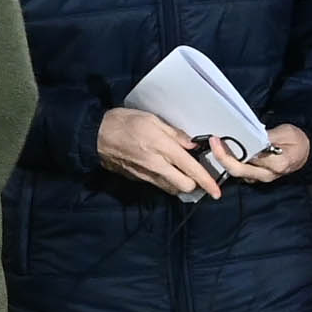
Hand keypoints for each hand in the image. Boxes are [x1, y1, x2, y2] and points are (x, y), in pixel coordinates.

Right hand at [97, 104, 223, 199]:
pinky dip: (166, 181)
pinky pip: (159, 185)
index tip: (217, 191)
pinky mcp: (138, 179)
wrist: (94, 136)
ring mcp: (146, 175)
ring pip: (172, 189)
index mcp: (162, 148)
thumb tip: (191, 145)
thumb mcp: (150, 119)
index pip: (191, 169)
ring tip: (180, 172)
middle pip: (185, 186)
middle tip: (195, 172)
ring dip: (180, 184)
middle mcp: (157, 166)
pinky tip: (163, 169)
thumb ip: (174, 133)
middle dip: (194, 183)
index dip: (207, 182)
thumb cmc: (123, 122)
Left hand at [222, 123, 311, 183]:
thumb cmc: (296, 140)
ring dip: (224, 160)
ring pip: (236, 172)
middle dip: (222, 157)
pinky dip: (229, 162)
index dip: (232, 151)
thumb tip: (248, 136)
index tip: (218, 140)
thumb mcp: (286, 133)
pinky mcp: (256, 177)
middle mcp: (267, 175)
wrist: (304, 152)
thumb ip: (267, 136)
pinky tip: (223, 150)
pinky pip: (239, 171)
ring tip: (215, 144)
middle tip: (212, 141)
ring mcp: (261, 178)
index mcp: (277, 164)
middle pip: (238, 170)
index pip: (250, 160)